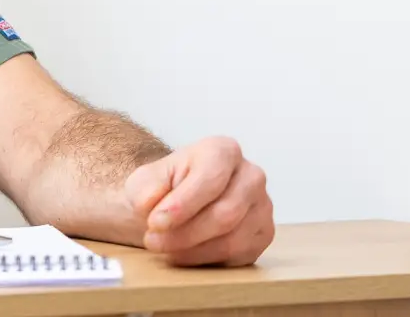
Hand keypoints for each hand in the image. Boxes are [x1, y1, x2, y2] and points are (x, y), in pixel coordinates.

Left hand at [124, 136, 273, 266]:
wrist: (175, 204)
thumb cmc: (164, 188)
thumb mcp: (146, 180)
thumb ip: (147, 187)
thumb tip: (151, 203)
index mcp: (224, 151)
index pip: (210, 179)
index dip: (182, 205)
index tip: (155, 222)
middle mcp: (251, 176)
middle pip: (225, 213)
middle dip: (185, 233)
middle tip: (154, 241)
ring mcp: (262, 207)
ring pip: (232, 239)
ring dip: (192, 249)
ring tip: (164, 247)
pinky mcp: (263, 235)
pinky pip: (237, 255)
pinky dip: (205, 258)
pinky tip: (183, 253)